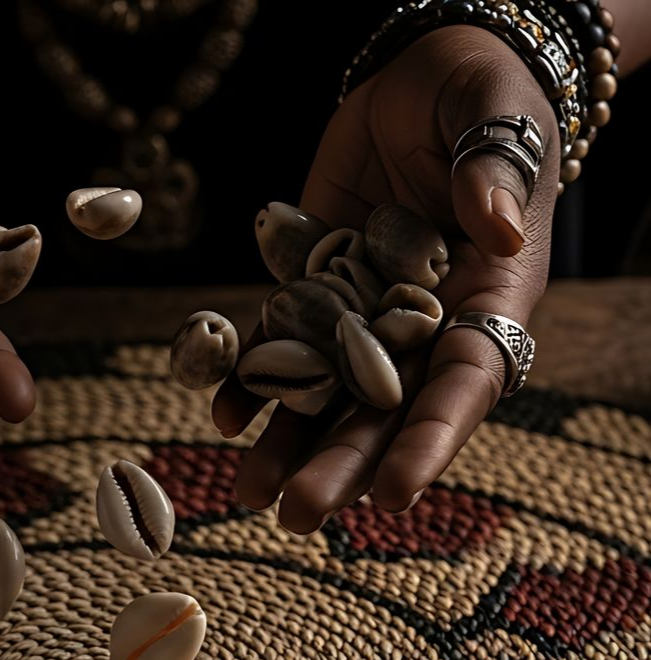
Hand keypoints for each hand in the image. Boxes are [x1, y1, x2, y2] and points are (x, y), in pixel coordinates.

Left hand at [214, 25, 557, 532]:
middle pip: (383, 412)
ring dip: (285, 447)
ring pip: (325, 396)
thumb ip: (492, 172)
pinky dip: (249, 382)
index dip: (430, 440)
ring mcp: (361, 317)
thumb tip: (493, 233)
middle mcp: (421, 327)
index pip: (463, 384)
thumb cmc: (478, 95)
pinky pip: (277, 347)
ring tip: (245, 494)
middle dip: (341, 466)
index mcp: (485, 302)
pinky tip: (221, 415)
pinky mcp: (310, 294)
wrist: (414, 87)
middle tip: (297, 517)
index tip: (396, 495)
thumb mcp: (493, 117)